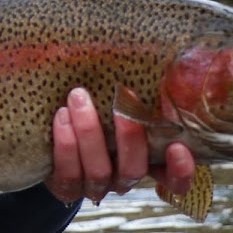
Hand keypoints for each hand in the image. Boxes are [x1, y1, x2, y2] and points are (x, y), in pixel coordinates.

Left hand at [45, 87, 194, 204]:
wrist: (52, 137)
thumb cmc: (97, 108)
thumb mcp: (119, 103)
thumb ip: (138, 92)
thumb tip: (154, 45)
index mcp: (145, 162)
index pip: (174, 179)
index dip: (180, 171)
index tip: (177, 147)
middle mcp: (123, 177)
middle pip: (133, 169)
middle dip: (128, 136)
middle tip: (121, 101)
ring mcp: (95, 185)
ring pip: (99, 171)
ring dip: (89, 133)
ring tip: (77, 98)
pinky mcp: (66, 187)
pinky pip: (68, 174)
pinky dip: (66, 145)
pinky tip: (61, 117)